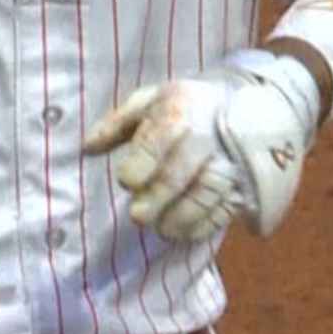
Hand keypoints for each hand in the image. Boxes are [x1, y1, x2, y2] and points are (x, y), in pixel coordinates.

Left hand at [84, 50, 319, 242]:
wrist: (246, 102)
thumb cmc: (183, 105)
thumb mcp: (149, 100)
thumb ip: (116, 124)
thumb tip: (86, 148)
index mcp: (181, 107)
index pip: (162, 135)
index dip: (144, 161)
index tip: (127, 181)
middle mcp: (209, 133)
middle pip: (186, 169)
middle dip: (160, 196)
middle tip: (138, 216)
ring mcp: (231, 158)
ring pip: (210, 192)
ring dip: (184, 216)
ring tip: (162, 229)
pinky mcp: (245, 180)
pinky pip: (228, 205)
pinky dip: (207, 224)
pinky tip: (185, 233)